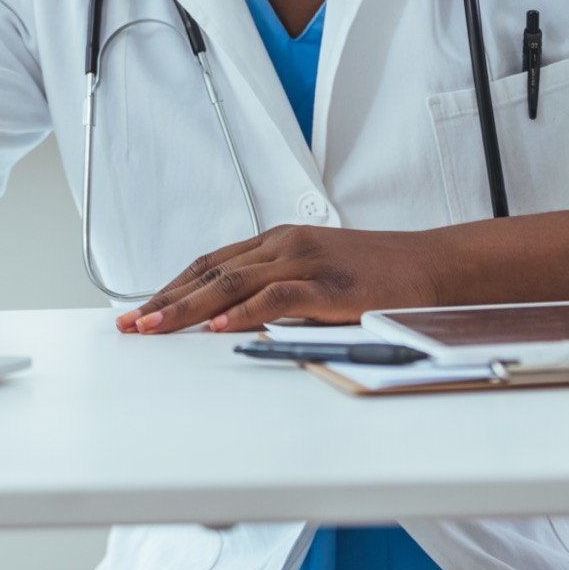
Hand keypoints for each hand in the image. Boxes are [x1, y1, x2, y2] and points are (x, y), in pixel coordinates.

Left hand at [113, 208, 568, 335]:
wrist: (436, 266)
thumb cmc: (379, 277)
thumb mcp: (319, 278)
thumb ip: (278, 292)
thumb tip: (231, 321)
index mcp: (279, 241)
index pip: (211, 262)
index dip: (171, 287)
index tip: (140, 312)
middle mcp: (285, 243)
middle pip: (211, 270)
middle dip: (166, 300)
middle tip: (132, 326)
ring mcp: (307, 259)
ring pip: (233, 280)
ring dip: (189, 307)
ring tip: (157, 328)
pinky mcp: (330, 282)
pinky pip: (277, 297)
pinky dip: (243, 311)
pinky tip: (218, 328)